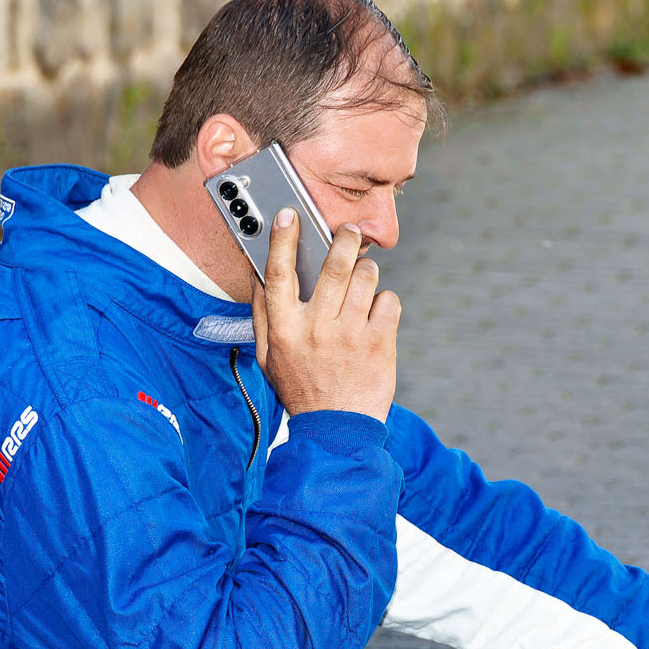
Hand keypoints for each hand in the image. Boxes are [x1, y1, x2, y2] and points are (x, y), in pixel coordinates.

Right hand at [249, 209, 398, 421]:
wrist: (337, 431)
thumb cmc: (302, 390)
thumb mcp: (268, 358)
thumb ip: (262, 316)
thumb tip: (259, 277)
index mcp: (285, 330)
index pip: (279, 274)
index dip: (282, 240)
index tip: (289, 216)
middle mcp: (317, 329)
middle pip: (333, 267)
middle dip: (344, 240)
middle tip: (350, 233)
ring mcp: (351, 336)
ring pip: (366, 278)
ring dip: (366, 271)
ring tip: (362, 281)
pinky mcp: (380, 344)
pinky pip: (389, 301)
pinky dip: (385, 301)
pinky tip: (375, 315)